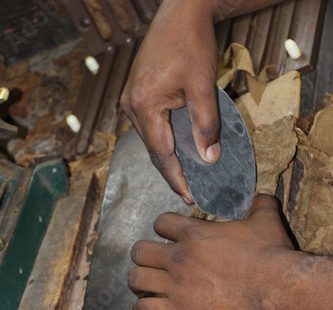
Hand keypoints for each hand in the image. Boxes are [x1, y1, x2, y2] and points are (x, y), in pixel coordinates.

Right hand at [120, 0, 220, 202]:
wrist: (180, 12)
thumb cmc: (190, 42)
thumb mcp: (203, 87)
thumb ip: (206, 126)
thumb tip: (209, 158)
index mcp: (143, 106)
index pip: (161, 155)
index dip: (176, 178)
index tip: (189, 196)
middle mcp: (131, 106)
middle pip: (154, 150)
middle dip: (172, 171)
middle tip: (190, 190)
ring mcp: (131, 99)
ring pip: (152, 138)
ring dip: (168, 156)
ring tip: (187, 173)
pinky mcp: (137, 93)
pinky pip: (150, 125)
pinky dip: (164, 139)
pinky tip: (178, 147)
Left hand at [128, 193, 295, 309]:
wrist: (276, 288)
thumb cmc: (270, 254)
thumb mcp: (265, 221)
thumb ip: (259, 204)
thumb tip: (262, 195)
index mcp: (194, 233)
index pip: (160, 222)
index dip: (163, 227)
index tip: (169, 235)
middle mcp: (179, 256)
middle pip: (139, 251)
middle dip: (143, 256)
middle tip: (152, 262)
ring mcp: (177, 284)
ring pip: (136, 279)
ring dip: (138, 281)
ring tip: (146, 285)